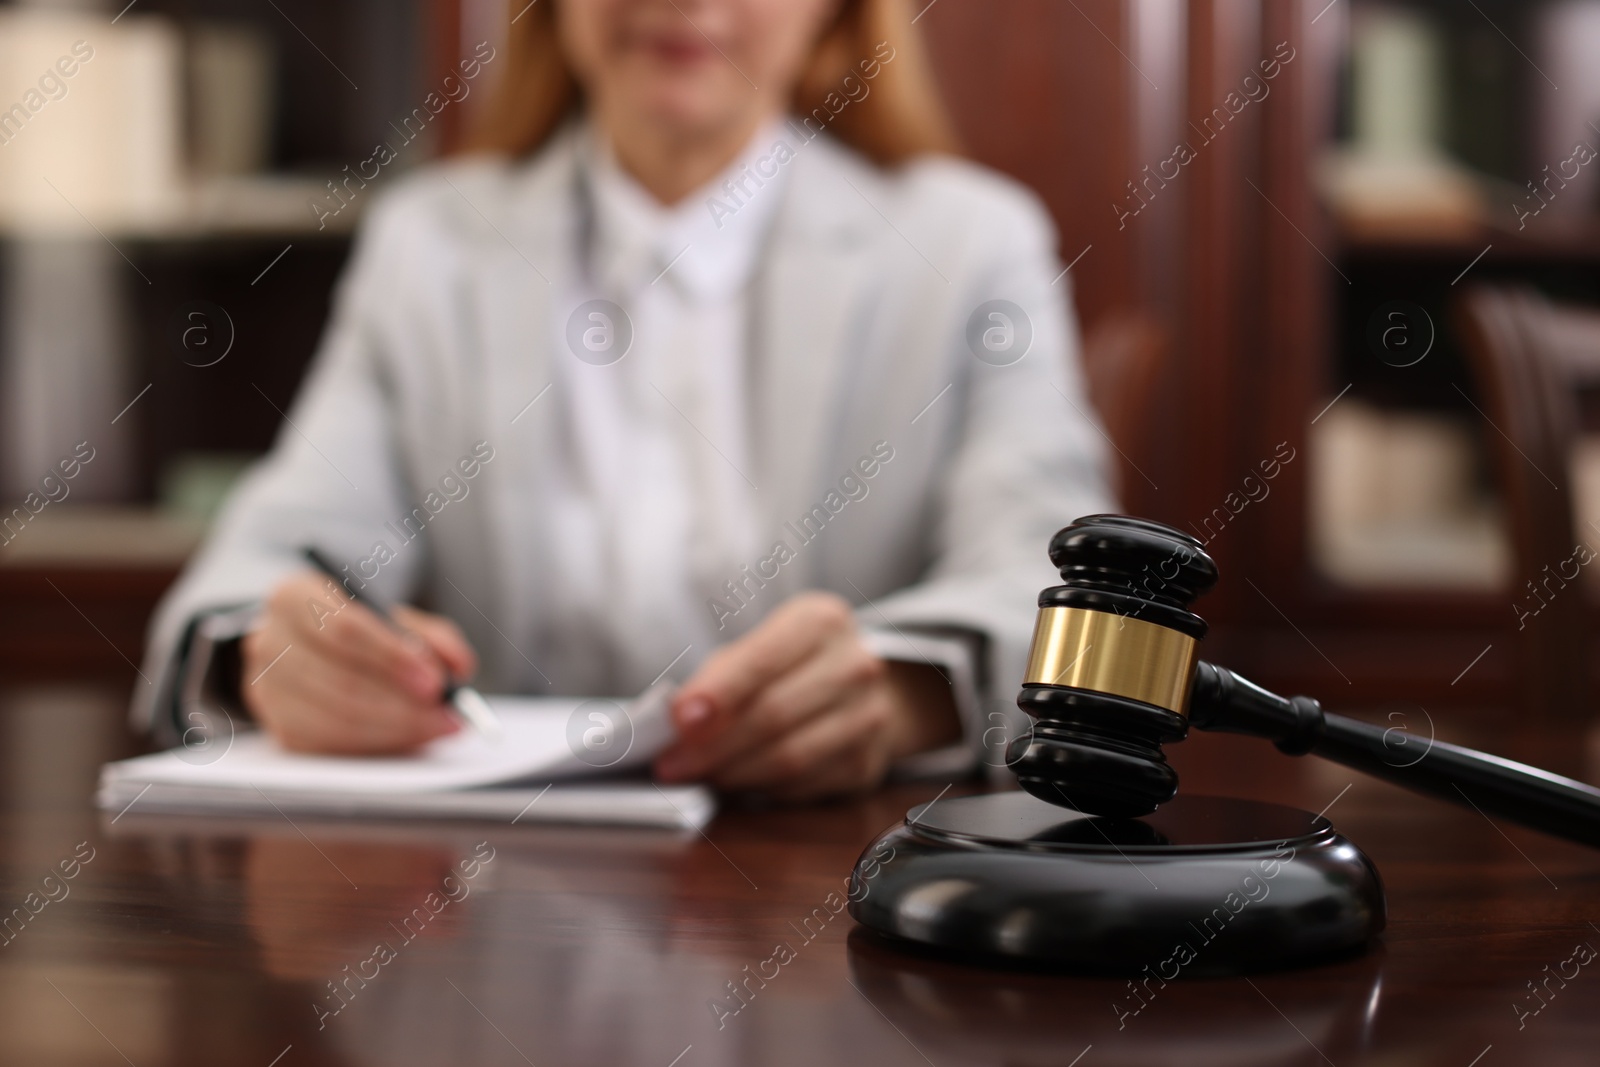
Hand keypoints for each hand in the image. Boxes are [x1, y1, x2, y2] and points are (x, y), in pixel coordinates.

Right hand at [240, 571, 477, 753]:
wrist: (309, 647)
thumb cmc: (358, 629)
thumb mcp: (393, 617)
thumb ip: (431, 636)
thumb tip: (459, 667)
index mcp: (294, 597)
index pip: (344, 628)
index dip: (391, 658)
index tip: (433, 681)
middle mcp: (269, 641)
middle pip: (342, 681)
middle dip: (404, 704)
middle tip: (448, 713)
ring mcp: (268, 690)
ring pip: (338, 718)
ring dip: (398, 728)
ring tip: (439, 725)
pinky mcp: (280, 729)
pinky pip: (334, 744)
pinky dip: (380, 743)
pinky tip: (411, 735)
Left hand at [653, 592, 960, 800]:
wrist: (863, 689)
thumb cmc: (795, 666)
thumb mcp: (760, 647)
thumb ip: (721, 677)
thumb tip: (675, 723)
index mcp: (821, 622)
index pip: (762, 661)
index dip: (718, 694)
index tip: (679, 721)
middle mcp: (854, 665)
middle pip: (773, 714)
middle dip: (714, 744)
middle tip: (672, 762)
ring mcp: (868, 716)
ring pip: (789, 757)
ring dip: (733, 772)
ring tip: (699, 774)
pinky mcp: (866, 762)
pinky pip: (801, 785)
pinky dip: (760, 788)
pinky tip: (737, 782)